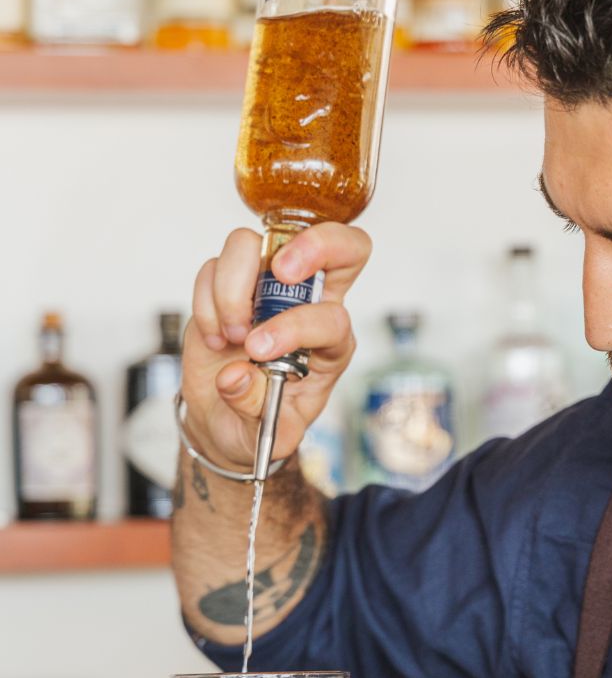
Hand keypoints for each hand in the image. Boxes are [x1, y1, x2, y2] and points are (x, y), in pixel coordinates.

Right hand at [183, 223, 370, 470]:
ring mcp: (268, 288)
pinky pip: (217, 264)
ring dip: (234, 287)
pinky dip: (207, 299)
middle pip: (339, 245)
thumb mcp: (271, 433)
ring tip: (231, 334)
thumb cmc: (262, 419)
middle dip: (314, 245)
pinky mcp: (230, 284)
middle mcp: (308, 305)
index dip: (298, 325)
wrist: (227, 417)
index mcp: (332, 343)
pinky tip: (214, 336)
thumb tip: (235, 376)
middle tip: (280, 271)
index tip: (258, 349)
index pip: (333, 316)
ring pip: (259, 244)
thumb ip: (256, 409)